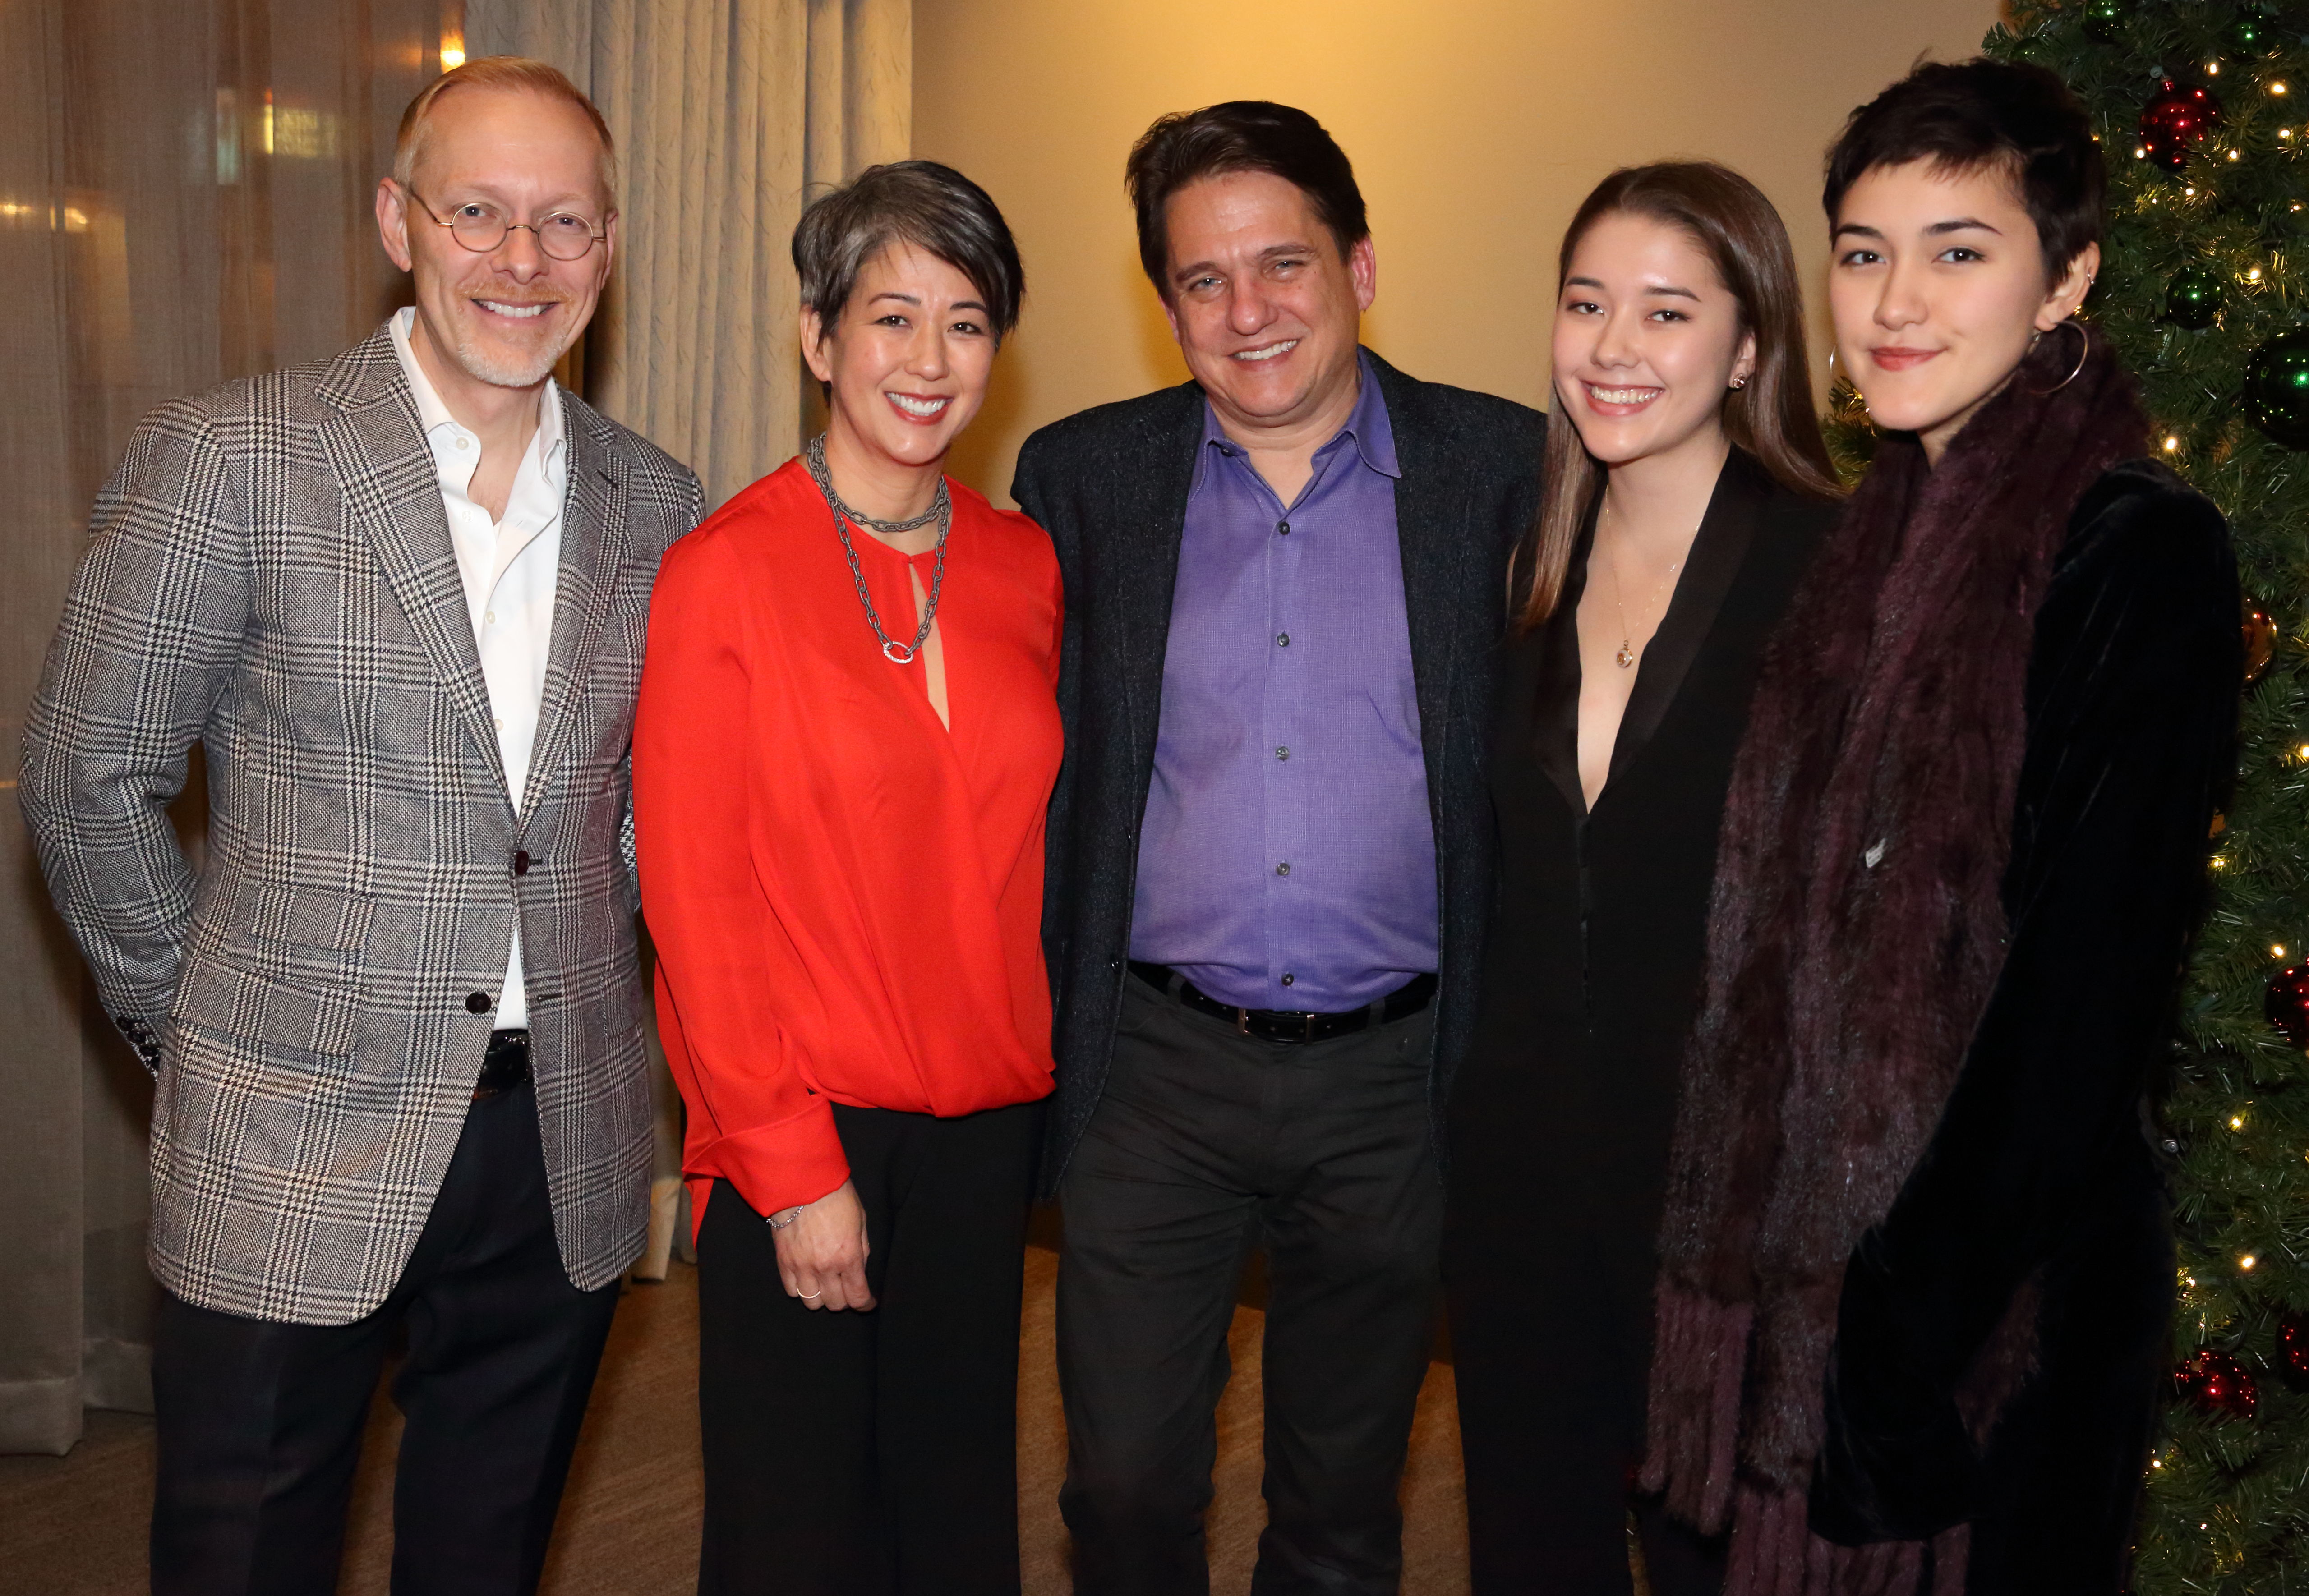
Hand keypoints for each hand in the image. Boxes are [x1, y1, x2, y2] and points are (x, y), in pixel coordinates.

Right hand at [771, 1179, 874, 1310]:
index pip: (857, 1297)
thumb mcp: (860, 1220)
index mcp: (848, 1256)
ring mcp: (801, 1266)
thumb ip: (861, 1249)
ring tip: (824, 1283)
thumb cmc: (835, 1196)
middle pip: (835, 1304)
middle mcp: (824, 1267)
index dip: (865, 1304)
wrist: (802, 1181)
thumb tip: (859, 1270)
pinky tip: (807, 1277)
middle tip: (846, 1286)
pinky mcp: (783, 1261)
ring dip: (821, 1296)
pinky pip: (792, 1290)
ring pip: (812, 1302)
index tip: (867, 1302)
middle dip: (844, 1299)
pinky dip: (801, 1288)